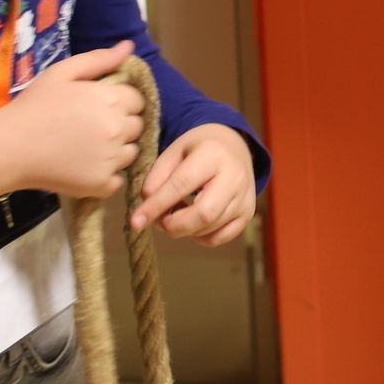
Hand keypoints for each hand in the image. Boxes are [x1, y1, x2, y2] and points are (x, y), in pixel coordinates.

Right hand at [0, 41, 139, 202]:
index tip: (100, 108)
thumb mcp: (62, 73)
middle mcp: (118, 129)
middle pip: (137, 126)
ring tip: (88, 148)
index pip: (137, 100)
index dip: (121, 102)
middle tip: (92, 128)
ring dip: (118, 150)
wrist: (8, 147)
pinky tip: (86, 167)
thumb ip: (99, 59)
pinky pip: (118, 179)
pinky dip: (107, 176)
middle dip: (121, 125)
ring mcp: (112, 160)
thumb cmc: (33, 106)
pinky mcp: (102, 185)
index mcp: (112, 100)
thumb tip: (128, 46)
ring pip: (131, 153)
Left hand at [132, 124, 256, 248]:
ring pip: (210, 228)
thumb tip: (147, 210)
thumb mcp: (174, 152)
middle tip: (160, 220)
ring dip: (184, 230)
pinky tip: (193, 223)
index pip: (181, 185)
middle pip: (203, 214)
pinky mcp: (248, 212)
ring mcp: (245, 196)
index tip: (135, 221)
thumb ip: (157, 178)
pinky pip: (220, 237)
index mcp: (213, 154)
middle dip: (174, 225)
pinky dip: (200, 237)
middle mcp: (235, 176)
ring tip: (176, 215)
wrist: (233, 145)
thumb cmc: (197, 149)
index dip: (156, 206)